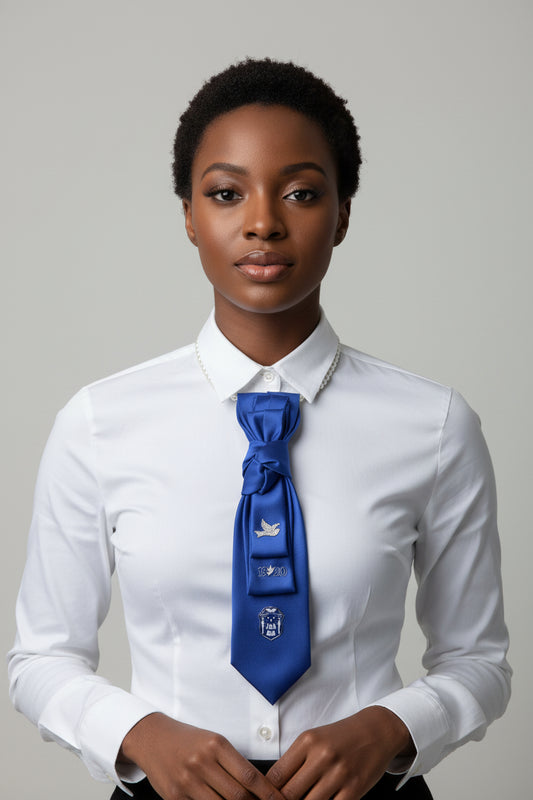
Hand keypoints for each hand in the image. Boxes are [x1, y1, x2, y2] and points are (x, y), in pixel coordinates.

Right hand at [119, 712, 282, 799]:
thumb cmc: (188, 740)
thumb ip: (233, 763)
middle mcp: (202, 762)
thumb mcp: (213, 742)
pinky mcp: (175, 797)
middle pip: (238, 796)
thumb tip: (259, 788)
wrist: (152, 737)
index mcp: (216, 745)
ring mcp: (187, 781)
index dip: (268, 794)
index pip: (250, 776)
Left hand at [266, 707, 413, 799]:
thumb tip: (273, 788)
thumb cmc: (340, 737)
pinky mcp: (355, 788)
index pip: (276, 775)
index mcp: (307, 741)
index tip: (264, 799)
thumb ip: (295, 761)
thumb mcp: (314, 739)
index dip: (266, 793)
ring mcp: (339, 773)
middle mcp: (322, 755)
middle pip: (290, 794)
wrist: (376, 730)